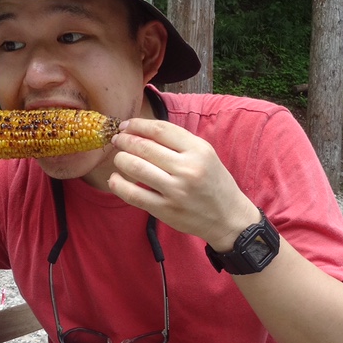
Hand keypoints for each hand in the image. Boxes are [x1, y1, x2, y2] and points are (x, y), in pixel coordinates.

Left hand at [107, 117, 259, 250]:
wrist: (228, 218)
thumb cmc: (213, 182)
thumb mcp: (205, 155)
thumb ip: (178, 142)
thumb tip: (141, 131)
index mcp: (199, 150)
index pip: (160, 130)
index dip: (138, 125)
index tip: (126, 126)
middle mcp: (188, 168)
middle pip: (144, 147)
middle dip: (125, 140)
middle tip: (118, 140)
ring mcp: (176, 191)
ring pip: (136, 167)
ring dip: (120, 159)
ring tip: (119, 158)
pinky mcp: (165, 210)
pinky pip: (133, 195)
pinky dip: (118, 185)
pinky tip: (114, 179)